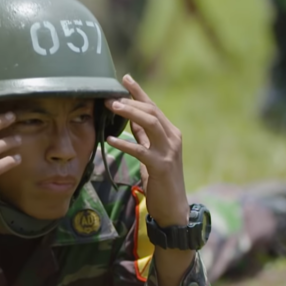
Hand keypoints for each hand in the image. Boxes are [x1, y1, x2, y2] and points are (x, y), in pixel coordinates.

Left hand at [105, 75, 188, 226]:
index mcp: (171, 133)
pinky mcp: (161, 166)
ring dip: (130, 113)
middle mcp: (173, 138)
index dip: (139, 92)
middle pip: (151, 111)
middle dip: (131, 100)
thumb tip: (131, 118)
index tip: (125, 78)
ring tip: (112, 107)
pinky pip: (141, 150)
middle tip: (111, 95)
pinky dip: (125, 143)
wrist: (174, 208)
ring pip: (150, 124)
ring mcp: (169, 152)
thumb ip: (144, 136)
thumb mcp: (152, 153)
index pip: (153, 107)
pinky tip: (110, 139)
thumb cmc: (161, 181)